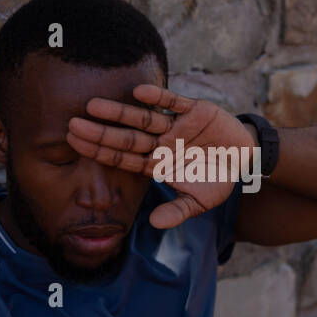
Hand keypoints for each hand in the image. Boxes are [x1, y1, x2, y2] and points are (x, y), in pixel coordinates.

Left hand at [65, 83, 256, 228]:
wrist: (244, 159)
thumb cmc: (217, 179)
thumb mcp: (199, 202)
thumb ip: (177, 212)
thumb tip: (155, 224)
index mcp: (157, 164)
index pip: (122, 157)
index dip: (99, 151)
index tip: (75, 144)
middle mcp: (161, 143)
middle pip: (126, 137)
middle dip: (100, 132)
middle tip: (71, 125)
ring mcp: (175, 126)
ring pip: (144, 118)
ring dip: (120, 113)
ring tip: (93, 105)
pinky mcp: (194, 110)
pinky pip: (173, 102)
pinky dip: (159, 96)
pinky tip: (139, 92)